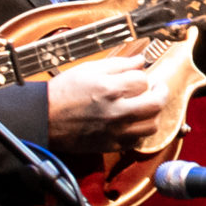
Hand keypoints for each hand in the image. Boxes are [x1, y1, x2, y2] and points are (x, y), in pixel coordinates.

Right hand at [47, 55, 165, 154]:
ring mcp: (115, 131)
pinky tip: (133, 122)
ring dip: (153, 114)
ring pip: (151, 125)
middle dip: (160, 92)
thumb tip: (140, 60)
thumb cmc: (63, 92)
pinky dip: (140, 131)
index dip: (142, 76)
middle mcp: (116, 111)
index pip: (142, 80)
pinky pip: (137, 141)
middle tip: (157, 88)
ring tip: (146, 106)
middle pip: (155, 103)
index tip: (136, 76)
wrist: (44, 118)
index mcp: (109, 89)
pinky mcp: (111, 145)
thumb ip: (118, 64)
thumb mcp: (88, 69)